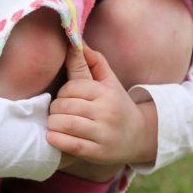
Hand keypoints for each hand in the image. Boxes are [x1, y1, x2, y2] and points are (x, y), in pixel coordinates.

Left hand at [47, 42, 155, 165]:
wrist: (139, 136)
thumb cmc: (118, 105)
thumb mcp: (110, 81)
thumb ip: (94, 61)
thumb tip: (76, 40)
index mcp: (106, 93)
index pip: (72, 87)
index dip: (62, 92)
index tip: (65, 98)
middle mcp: (106, 112)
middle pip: (65, 106)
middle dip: (55, 109)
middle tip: (57, 112)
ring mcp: (103, 134)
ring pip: (65, 124)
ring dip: (52, 124)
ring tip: (54, 123)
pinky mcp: (98, 153)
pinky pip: (70, 145)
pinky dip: (56, 139)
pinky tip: (54, 136)